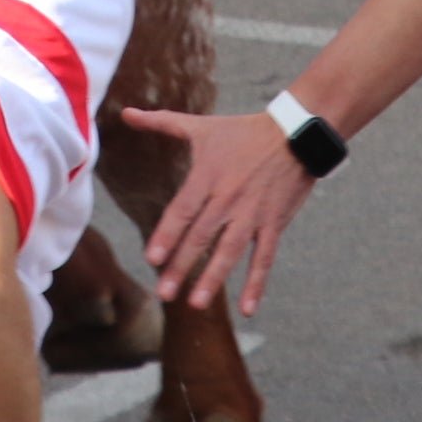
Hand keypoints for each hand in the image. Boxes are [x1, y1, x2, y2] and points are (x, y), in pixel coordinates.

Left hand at [121, 105, 315, 314]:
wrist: (295, 133)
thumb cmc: (243, 131)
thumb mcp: (201, 125)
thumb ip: (161, 122)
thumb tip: (126, 113)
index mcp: (207, 177)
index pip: (182, 210)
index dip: (167, 234)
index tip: (152, 258)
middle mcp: (228, 198)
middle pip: (201, 236)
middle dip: (182, 265)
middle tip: (163, 292)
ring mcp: (253, 213)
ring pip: (230, 251)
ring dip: (214, 279)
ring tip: (195, 304)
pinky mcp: (274, 223)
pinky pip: (264, 258)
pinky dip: (256, 283)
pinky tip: (247, 309)